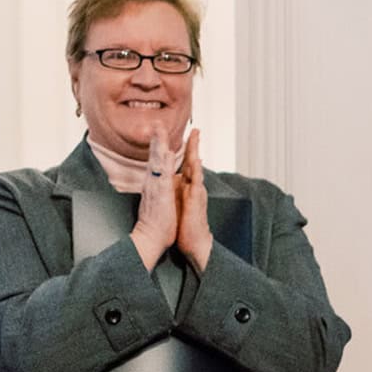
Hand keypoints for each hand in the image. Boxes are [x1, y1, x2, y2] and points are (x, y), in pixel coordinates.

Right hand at [130, 128, 179, 268]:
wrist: (151, 237)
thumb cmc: (158, 222)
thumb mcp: (159, 201)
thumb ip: (159, 189)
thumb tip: (160, 181)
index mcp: (154, 184)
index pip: (155, 161)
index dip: (157, 146)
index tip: (158, 132)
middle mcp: (153, 182)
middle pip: (154, 156)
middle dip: (156, 139)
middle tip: (156, 122)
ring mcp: (155, 186)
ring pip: (156, 161)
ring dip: (158, 144)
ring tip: (158, 128)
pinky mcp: (160, 193)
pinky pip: (162, 174)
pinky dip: (164, 162)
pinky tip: (166, 151)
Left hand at [174, 127, 211, 271]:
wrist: (193, 242)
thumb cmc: (184, 224)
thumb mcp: (178, 202)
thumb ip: (178, 189)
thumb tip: (174, 180)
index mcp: (186, 186)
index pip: (187, 163)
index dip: (187, 149)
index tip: (187, 135)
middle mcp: (193, 187)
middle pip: (193, 161)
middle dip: (194, 144)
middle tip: (196, 129)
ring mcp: (196, 193)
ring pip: (196, 168)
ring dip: (196, 151)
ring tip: (196, 137)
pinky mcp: (196, 200)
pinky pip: (196, 182)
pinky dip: (197, 170)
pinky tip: (197, 160)